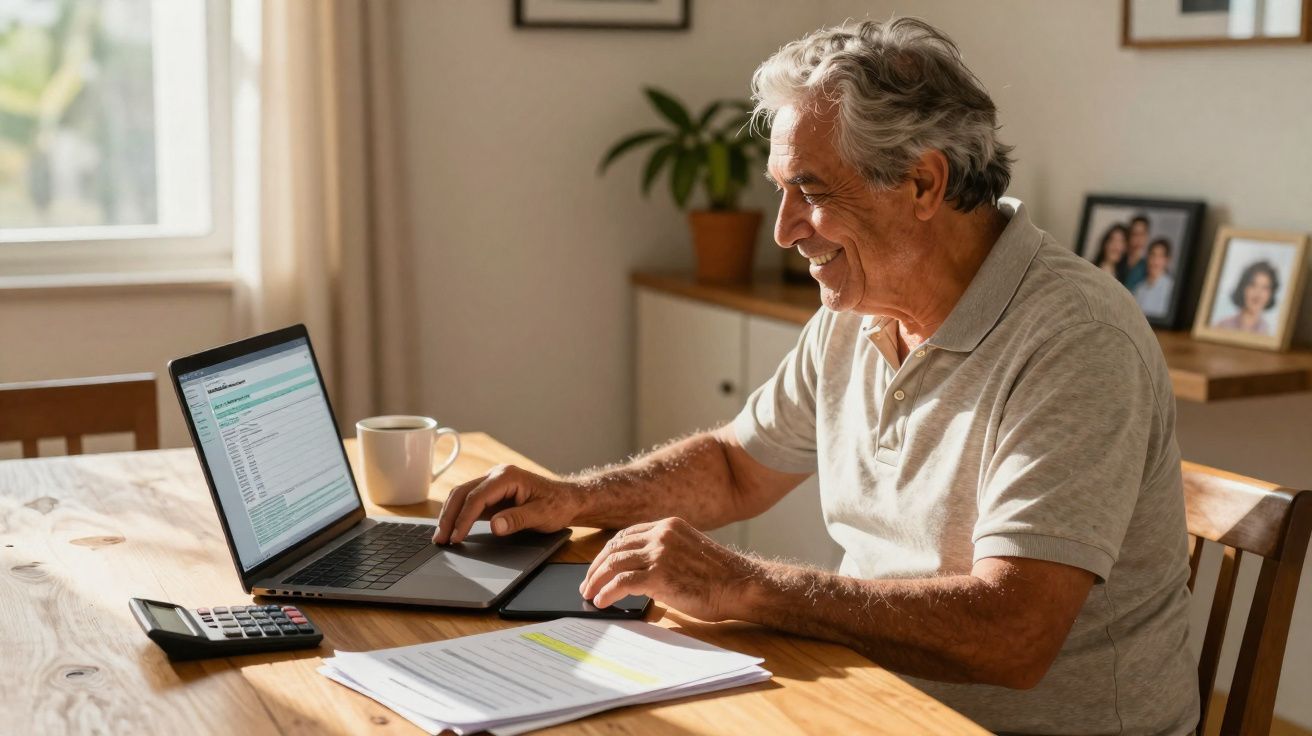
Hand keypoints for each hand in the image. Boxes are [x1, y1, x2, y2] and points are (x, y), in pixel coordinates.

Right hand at [433, 464, 581, 543]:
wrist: (568, 500)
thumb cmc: (558, 505)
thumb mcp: (542, 515)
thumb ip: (518, 519)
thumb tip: (495, 526)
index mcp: (507, 476)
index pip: (477, 497)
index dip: (464, 518)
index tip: (457, 537)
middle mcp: (496, 475)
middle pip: (462, 493)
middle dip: (448, 516)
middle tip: (440, 539)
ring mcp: (492, 483)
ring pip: (461, 496)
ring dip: (449, 515)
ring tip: (441, 537)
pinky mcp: (491, 494)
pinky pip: (468, 502)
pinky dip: (458, 515)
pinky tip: (452, 529)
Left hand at [580, 517, 757, 621]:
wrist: (740, 585)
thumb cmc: (719, 576)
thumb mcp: (688, 553)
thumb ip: (665, 554)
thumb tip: (637, 574)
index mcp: (668, 525)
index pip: (625, 535)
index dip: (607, 553)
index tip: (598, 568)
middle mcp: (661, 534)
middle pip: (614, 547)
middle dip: (596, 567)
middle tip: (587, 584)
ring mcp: (660, 553)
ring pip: (614, 563)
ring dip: (596, 581)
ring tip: (589, 594)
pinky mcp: (659, 574)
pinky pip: (622, 581)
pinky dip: (608, 592)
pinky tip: (603, 601)